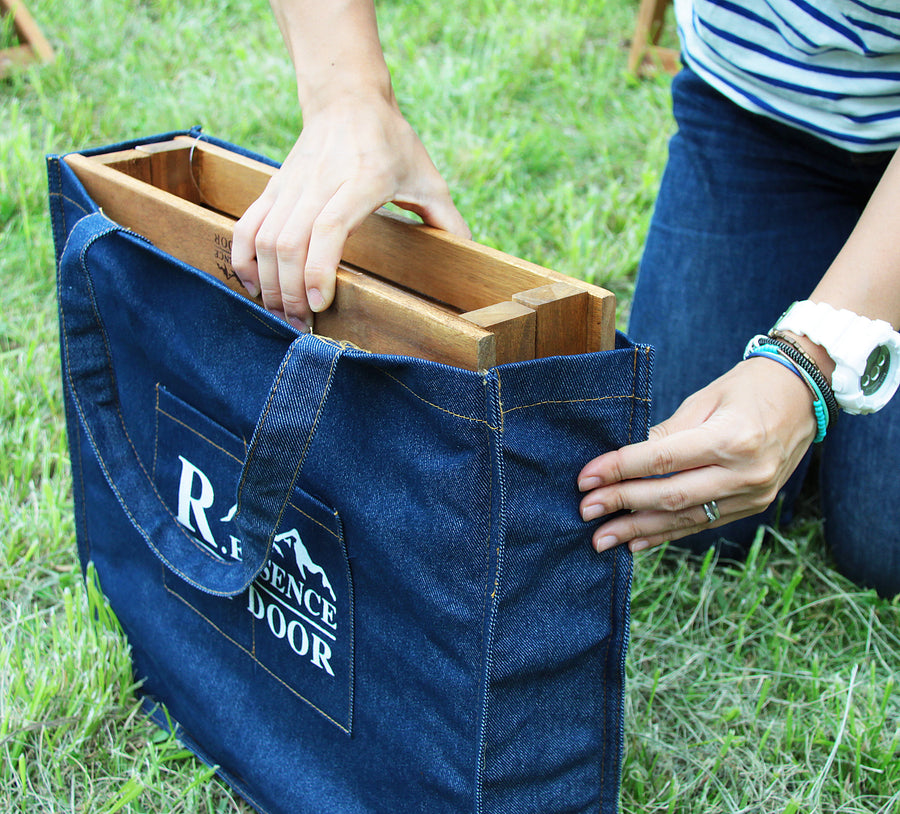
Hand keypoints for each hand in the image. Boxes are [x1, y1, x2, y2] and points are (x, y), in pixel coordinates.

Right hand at [231, 92, 469, 329]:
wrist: (347, 99)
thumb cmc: (391, 142)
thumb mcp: (427, 177)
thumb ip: (447, 219)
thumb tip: (472, 256)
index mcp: (363, 181)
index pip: (329, 227)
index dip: (318, 268)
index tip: (320, 303)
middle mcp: (321, 183)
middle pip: (289, 242)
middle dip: (290, 292)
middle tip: (302, 325)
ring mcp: (292, 185)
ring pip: (264, 239)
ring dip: (268, 283)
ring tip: (282, 314)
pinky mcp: (273, 187)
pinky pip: (247, 227)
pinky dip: (244, 260)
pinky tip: (254, 286)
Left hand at [577, 358, 817, 552]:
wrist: (804, 395)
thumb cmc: (748, 387)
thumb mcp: (704, 399)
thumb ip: (665, 433)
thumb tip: (623, 459)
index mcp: (731, 438)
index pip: (663, 459)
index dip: (620, 470)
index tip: (586, 478)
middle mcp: (745, 472)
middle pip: (671, 495)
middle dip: (622, 504)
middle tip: (585, 510)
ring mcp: (753, 494)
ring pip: (685, 518)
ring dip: (639, 530)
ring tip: (601, 539)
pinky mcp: (753, 506)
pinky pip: (702, 524)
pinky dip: (666, 535)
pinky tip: (636, 544)